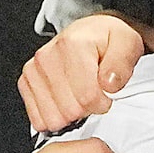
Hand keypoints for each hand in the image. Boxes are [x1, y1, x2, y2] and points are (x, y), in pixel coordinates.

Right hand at [18, 12, 147, 132]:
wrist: (90, 33)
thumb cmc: (107, 40)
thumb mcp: (127, 44)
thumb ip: (122, 64)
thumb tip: (109, 84)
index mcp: (72, 45)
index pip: (87, 96)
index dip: (103, 103)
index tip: (108, 95)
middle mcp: (47, 57)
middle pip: (70, 110)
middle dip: (88, 109)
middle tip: (95, 94)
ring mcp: (34, 70)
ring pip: (53, 118)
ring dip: (71, 115)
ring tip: (80, 96)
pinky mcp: (26, 82)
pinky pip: (38, 118)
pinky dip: (56, 116)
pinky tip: (66, 103)